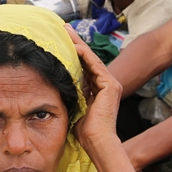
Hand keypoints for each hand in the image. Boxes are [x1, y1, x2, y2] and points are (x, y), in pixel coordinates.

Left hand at [66, 27, 123, 153]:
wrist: (97, 141)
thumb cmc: (85, 131)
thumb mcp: (76, 106)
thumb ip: (74, 94)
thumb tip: (60, 86)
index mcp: (99, 89)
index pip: (85, 66)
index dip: (74, 53)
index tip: (62, 42)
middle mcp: (107, 84)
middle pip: (88, 59)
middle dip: (75, 43)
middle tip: (64, 29)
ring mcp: (111, 84)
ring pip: (91, 58)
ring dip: (78, 44)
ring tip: (66, 31)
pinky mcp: (110, 85)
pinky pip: (95, 65)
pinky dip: (84, 55)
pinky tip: (74, 46)